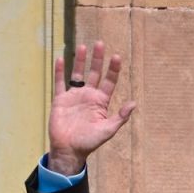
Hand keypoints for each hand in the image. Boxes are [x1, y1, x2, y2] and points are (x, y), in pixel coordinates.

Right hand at [48, 42, 136, 174]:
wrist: (69, 149)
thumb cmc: (90, 141)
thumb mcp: (108, 129)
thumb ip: (120, 116)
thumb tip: (134, 103)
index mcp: (101, 102)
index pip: (109, 81)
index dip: (113, 70)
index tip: (117, 56)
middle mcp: (88, 96)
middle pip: (94, 73)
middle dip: (97, 59)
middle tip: (100, 43)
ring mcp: (74, 96)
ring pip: (77, 74)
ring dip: (80, 61)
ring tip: (83, 46)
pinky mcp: (60, 99)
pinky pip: (60, 83)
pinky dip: (60, 71)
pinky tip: (60, 59)